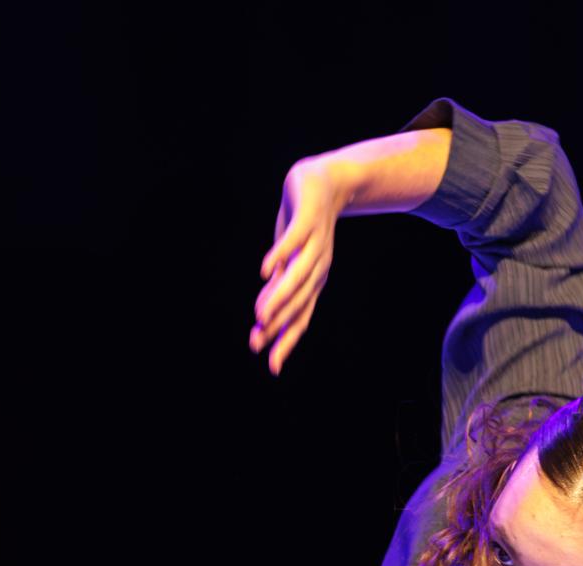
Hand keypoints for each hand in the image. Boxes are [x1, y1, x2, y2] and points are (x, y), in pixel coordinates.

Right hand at [250, 157, 344, 375]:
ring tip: (260, 315)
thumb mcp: (291, 260)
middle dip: (277, 325)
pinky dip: (279, 256)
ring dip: (278, 298)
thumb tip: (262, 315)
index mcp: (313, 281)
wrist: (327, 181)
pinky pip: (293, 242)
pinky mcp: (307, 221)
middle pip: (298, 303)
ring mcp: (315, 245)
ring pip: (297, 277)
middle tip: (255, 342)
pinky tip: (263, 269)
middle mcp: (318, 268)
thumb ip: (279, 286)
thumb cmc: (305, 225)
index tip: (272, 368)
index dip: (287, 343)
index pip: (300, 318)